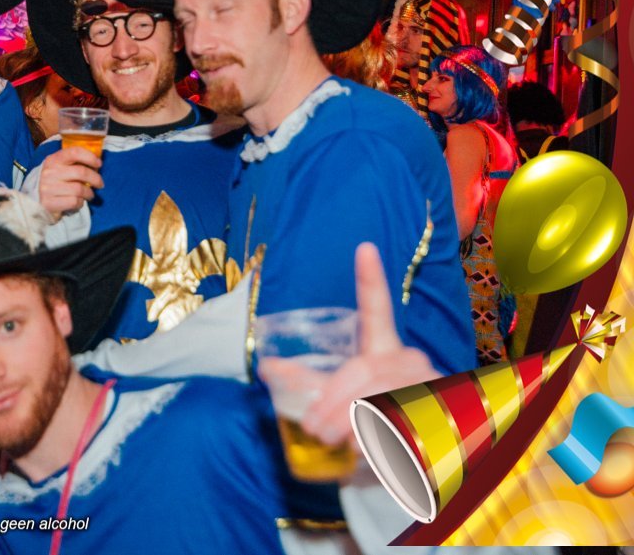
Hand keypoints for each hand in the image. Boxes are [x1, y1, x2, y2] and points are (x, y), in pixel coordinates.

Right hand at [37, 146, 103, 220]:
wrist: (36, 200)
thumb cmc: (55, 182)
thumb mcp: (60, 168)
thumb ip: (74, 163)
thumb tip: (96, 163)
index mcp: (53, 160)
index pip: (74, 152)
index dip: (90, 157)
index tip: (98, 164)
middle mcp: (49, 172)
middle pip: (81, 172)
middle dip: (96, 178)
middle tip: (100, 184)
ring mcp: (48, 188)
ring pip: (79, 189)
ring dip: (89, 193)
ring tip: (89, 195)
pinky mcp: (49, 202)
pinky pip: (73, 201)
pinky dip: (80, 203)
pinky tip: (78, 202)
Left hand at [259, 243, 439, 447]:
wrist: (415, 462)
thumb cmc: (374, 424)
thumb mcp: (341, 402)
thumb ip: (309, 384)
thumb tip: (267, 368)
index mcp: (386, 350)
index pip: (377, 311)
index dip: (370, 280)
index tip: (364, 247)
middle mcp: (411, 361)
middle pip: (363, 371)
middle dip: (331, 401)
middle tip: (312, 426)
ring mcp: (431, 387)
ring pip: (379, 400)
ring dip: (347, 424)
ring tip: (330, 440)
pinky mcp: (442, 420)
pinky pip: (401, 427)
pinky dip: (376, 442)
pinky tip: (367, 453)